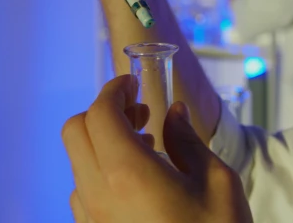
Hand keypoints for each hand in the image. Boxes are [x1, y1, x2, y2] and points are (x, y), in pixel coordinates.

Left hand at [62, 75, 252, 222]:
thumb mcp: (216, 180)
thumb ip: (188, 140)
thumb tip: (173, 112)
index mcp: (128, 174)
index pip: (100, 114)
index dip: (114, 90)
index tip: (134, 83)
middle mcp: (99, 195)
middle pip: (76, 133)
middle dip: (103, 112)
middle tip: (140, 113)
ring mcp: (92, 219)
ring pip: (79, 163)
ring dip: (104, 143)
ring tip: (147, 147)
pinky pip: (85, 192)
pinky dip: (104, 171)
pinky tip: (139, 179)